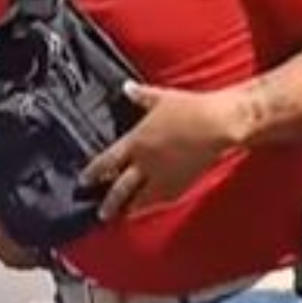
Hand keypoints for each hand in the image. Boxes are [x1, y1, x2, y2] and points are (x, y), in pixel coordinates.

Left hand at [84, 82, 247, 221]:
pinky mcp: (182, 183)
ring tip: (124, 215)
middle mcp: (145, 163)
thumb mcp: (160, 98)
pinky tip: (151, 208)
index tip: (83, 182)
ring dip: (131, 208)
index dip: (93, 173)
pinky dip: (155, 205)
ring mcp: (164, 176)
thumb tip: (126, 87)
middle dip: (109, 203)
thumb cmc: (189, 107)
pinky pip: (164, 199)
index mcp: (135, 142)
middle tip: (101, 214)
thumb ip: (140, 95)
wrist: (218, 124)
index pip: (106, 162)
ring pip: (142, 199)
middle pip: (121, 189)